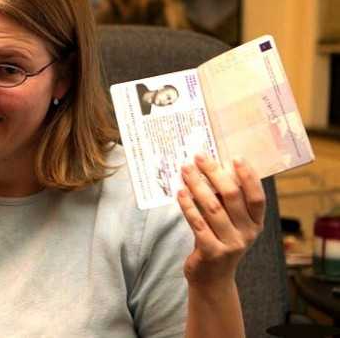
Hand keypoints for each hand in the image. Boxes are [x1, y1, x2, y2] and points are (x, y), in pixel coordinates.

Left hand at [177, 154, 264, 287]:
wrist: (212, 279)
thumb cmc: (219, 241)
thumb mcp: (231, 223)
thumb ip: (227, 202)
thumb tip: (214, 168)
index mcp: (256, 223)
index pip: (257, 197)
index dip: (248, 176)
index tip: (235, 157)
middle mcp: (247, 233)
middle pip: (232, 196)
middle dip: (214, 173)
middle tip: (198, 157)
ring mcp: (231, 244)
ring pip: (212, 207)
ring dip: (196, 185)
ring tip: (185, 170)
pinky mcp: (212, 251)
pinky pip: (197, 223)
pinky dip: (188, 205)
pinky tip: (180, 192)